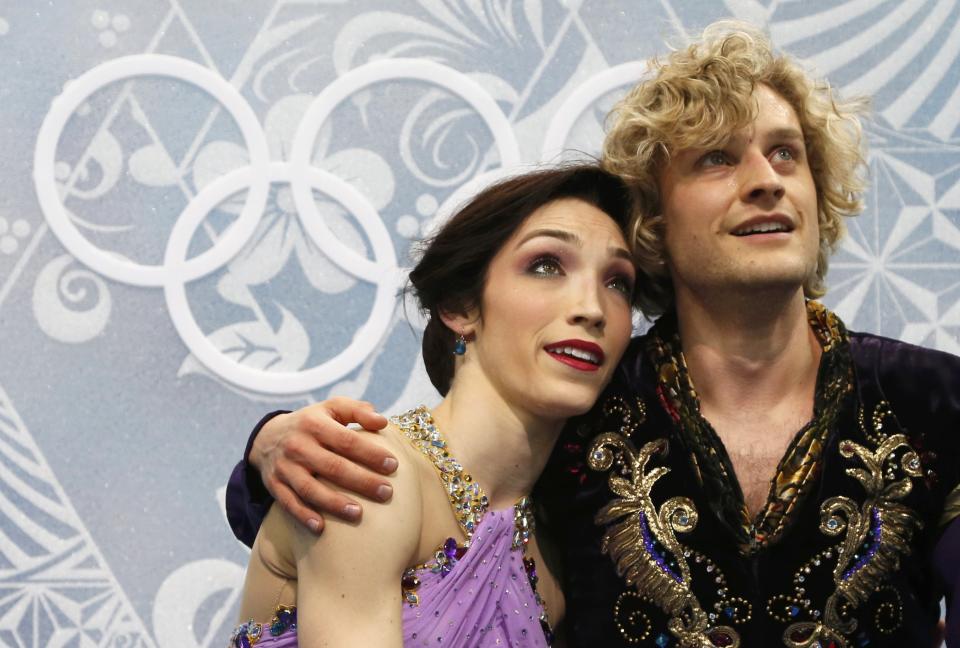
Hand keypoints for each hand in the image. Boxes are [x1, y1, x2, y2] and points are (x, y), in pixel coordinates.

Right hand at [250, 397, 393, 533]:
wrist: (269, 436)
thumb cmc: (313, 422)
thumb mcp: (332, 408)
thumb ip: (357, 410)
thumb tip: (382, 421)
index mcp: (315, 424)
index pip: (347, 441)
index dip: (370, 453)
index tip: (393, 465)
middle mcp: (298, 445)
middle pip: (332, 467)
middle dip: (361, 481)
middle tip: (386, 493)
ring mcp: (285, 467)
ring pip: (310, 489)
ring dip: (334, 503)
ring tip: (359, 514)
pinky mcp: (275, 485)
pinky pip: (289, 503)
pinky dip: (303, 515)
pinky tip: (321, 528)